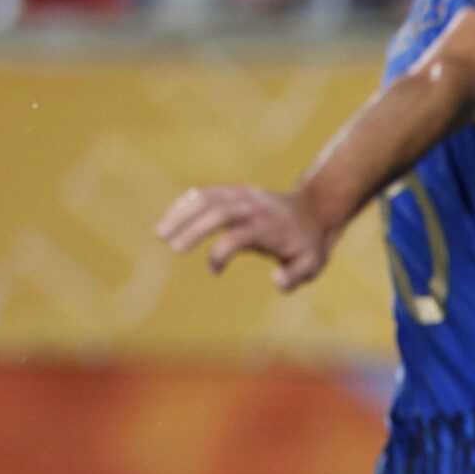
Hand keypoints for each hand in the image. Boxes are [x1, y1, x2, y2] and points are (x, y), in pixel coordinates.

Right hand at [155, 185, 337, 291]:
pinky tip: (171, 219)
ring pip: (206, 199)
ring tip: (160, 232)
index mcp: (268, 227)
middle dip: (193, 229)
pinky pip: (206, 194)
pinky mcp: (234, 191)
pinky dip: (186, 204)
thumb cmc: (308, 244)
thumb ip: (295, 276)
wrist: (315, 210)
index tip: (214, 271)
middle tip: (174, 248)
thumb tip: (276, 281)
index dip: (221, 253)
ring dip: (181, 214)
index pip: (237, 236)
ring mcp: (242, 196)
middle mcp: (253, 208)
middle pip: (217, 214)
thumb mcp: (311, 265)